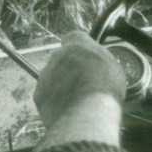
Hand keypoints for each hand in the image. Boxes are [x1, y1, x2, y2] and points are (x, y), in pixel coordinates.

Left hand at [32, 32, 126, 147]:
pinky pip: (47, 93)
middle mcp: (58, 55)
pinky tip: (67, 108)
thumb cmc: (104, 89)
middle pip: (61, 57)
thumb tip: (95, 60)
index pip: (73, 37)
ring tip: (76, 99)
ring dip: (61, 83)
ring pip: (53, 75)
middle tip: (82, 81)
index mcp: (77, 44)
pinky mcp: (38, 94)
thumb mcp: (112, 66)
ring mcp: (45, 74)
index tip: (84, 56)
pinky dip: (54, 100)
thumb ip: (99, 58)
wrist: (86, 115)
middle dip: (69, 67)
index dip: (79, 47)